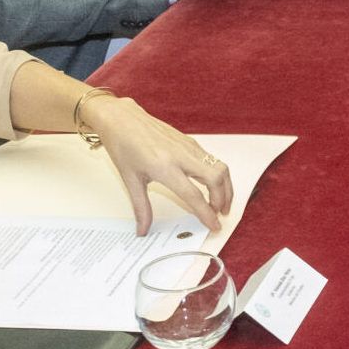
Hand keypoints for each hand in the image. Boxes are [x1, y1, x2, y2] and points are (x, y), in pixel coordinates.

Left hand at [79, 93, 234, 233]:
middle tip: (219, 215)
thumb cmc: (123, 146)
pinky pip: (213, 160)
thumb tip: (143, 229)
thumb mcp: (130, 180)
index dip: (207, 213)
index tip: (214, 226)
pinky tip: (212, 186)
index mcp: (164, 167)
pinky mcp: (191, 142)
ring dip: (225, 187)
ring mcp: (188, 146)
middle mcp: (181, 155)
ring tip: (221, 203)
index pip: (193, 195)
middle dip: (223, 199)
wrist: (122, 118)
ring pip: (219, 167)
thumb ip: (141, 208)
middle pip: (216, 179)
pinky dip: (218, 176)